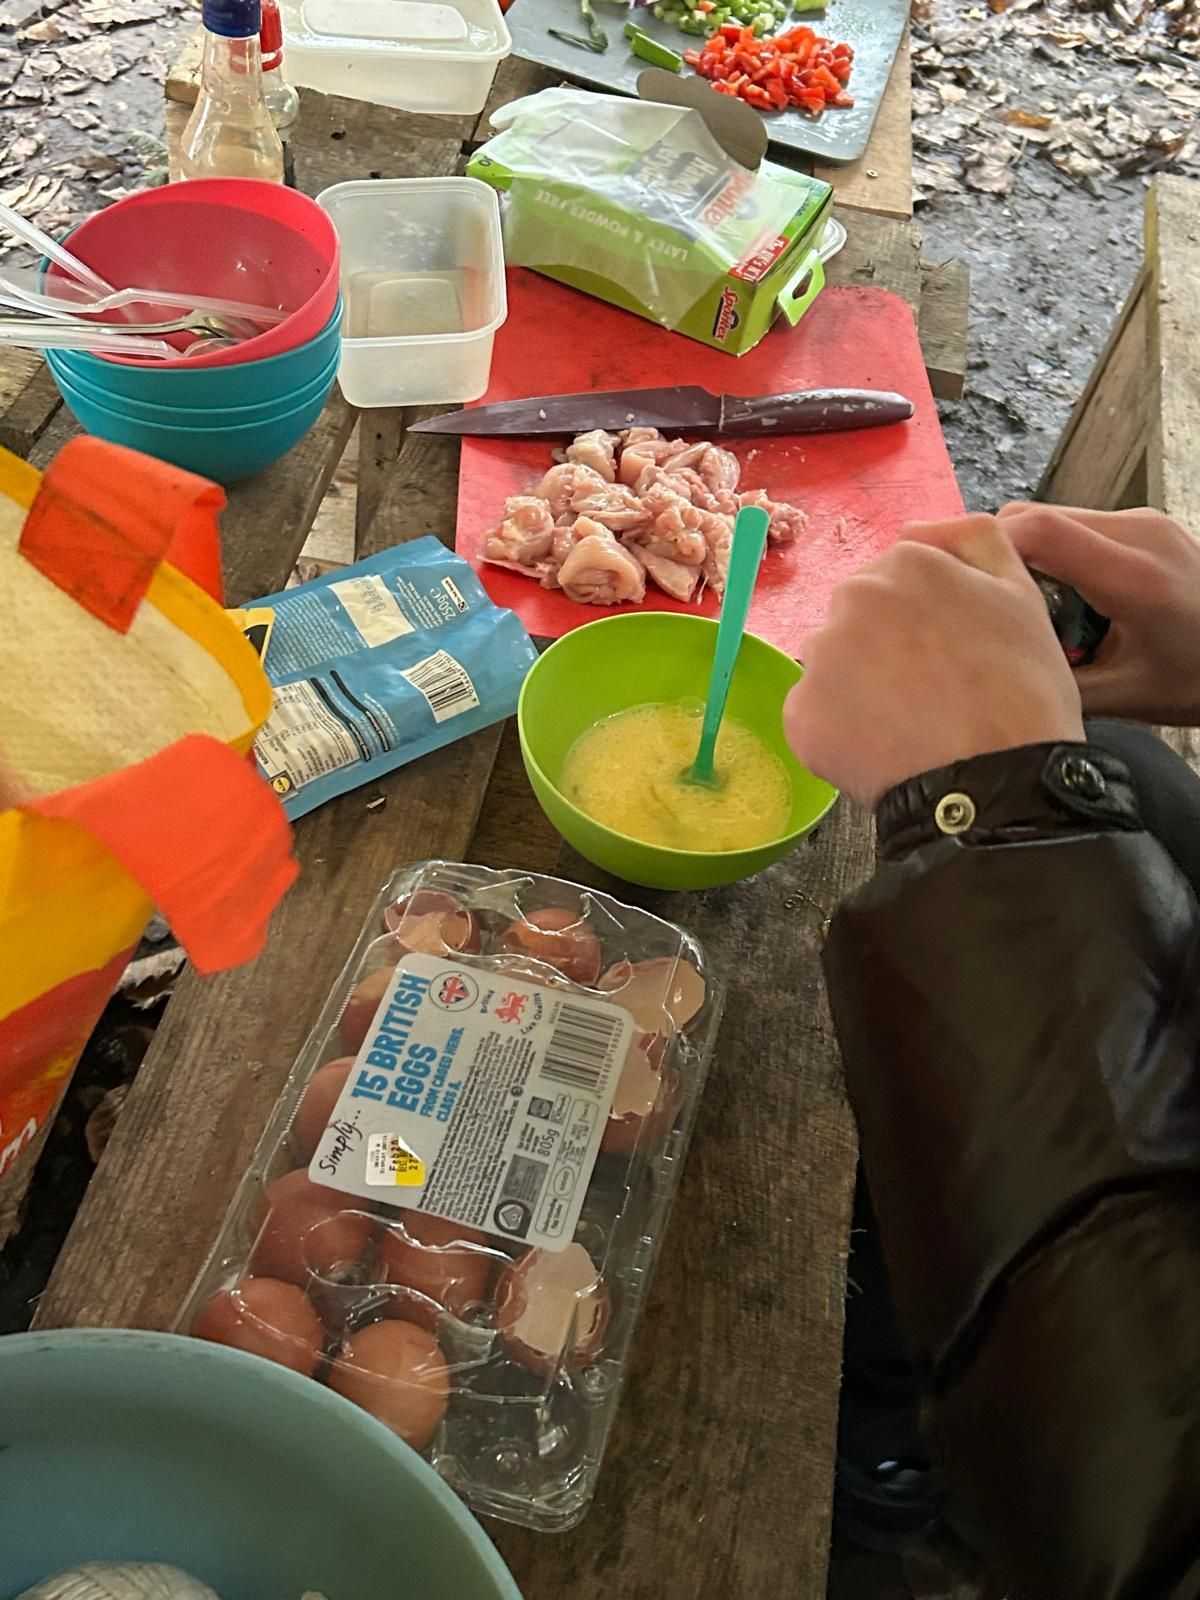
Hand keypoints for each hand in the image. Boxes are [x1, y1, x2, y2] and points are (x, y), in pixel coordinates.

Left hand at [784, 517, 1083, 808]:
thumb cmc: (1019, 696)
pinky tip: (883, 749)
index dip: (922, 624)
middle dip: (884, 650)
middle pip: (858, 620)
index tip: (946, 656)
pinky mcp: (800, 713)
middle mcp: (853, 597)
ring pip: (833, 666)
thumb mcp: (1023, 593)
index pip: (896, 585)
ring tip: (908, 724)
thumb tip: (922, 526)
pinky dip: (840, 734)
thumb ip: (973, 540)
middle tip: (930, 693)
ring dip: (858, 690)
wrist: (997, 782)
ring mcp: (821, 656)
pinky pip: (814, 717)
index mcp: (906, 563)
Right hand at [989, 504, 1199, 724]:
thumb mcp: (1123, 697)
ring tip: (1013, 609)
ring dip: (1021, 557)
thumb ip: (1053, 685)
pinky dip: (1049, 558)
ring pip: (1050, 519)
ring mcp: (1143, 523)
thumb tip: (983, 681)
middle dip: (992, 556)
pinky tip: (1050, 602)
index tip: (941, 574)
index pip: (1037, 531)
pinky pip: (1075, 528)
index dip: (979, 547)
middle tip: (968, 602)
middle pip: (1034, 518)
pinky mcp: (1143, 526)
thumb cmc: (1198, 680)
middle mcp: (1138, 533)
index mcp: (1133, 576)